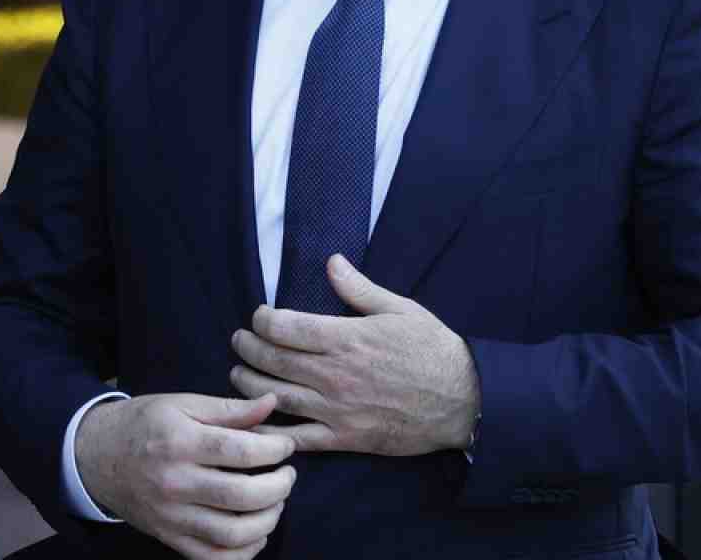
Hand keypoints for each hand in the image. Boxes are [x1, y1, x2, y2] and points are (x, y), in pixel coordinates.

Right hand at [75, 392, 296, 559]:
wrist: (95, 456)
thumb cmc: (143, 424)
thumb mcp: (181, 404)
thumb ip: (229, 409)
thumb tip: (271, 404)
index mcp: (179, 442)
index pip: (241, 451)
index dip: (276, 450)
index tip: (286, 445)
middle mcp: (175, 482)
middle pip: (243, 495)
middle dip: (279, 486)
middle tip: (287, 475)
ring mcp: (171, 516)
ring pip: (233, 534)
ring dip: (268, 520)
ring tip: (275, 502)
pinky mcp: (169, 537)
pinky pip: (213, 558)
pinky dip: (244, 553)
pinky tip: (255, 532)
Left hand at [230, 254, 479, 456]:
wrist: (463, 400)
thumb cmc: (432, 350)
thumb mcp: (400, 309)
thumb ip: (359, 289)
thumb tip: (332, 263)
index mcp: (347, 338)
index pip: (285, 327)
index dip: (262, 320)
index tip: (259, 316)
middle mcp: (336, 374)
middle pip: (274, 360)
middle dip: (248, 348)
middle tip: (239, 341)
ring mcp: (338, 409)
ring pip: (277, 397)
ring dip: (249, 385)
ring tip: (237, 374)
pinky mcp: (344, 437)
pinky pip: (299, 437)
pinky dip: (272, 431)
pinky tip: (256, 421)